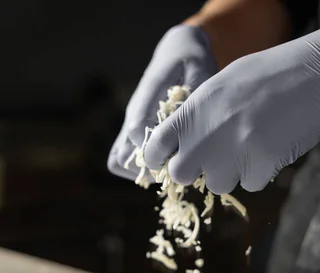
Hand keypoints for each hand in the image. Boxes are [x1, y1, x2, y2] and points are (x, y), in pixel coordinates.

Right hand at [107, 25, 217, 179]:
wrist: (177, 52)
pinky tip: (167, 164)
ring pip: (119, 160)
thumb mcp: (200, 68)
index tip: (178, 154)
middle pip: (123, 155)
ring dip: (143, 172)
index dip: (155, 148)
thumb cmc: (192, 61)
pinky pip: (122, 160)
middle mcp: (133, 113)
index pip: (137, 129)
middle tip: (177, 166)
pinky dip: (140, 170)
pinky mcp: (133, 133)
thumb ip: (196, 92)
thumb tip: (193, 122)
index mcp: (147, 95)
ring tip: (171, 168)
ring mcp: (130, 125)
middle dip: (150, 168)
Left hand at [144, 16, 319, 193]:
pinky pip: (250, 184)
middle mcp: (206, 135)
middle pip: (180, 175)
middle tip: (212, 156)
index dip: (159, 158)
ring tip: (250, 142)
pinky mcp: (261, 168)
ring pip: (217, 183)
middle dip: (193, 170)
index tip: (167, 160)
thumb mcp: (220, 87)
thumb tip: (180, 145)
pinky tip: (272, 145)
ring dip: (229, 172)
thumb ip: (196, 116)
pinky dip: (258, 172)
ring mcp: (234, 154)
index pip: (156, 147)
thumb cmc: (268, 75)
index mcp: (192, 111)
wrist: (319, 74)